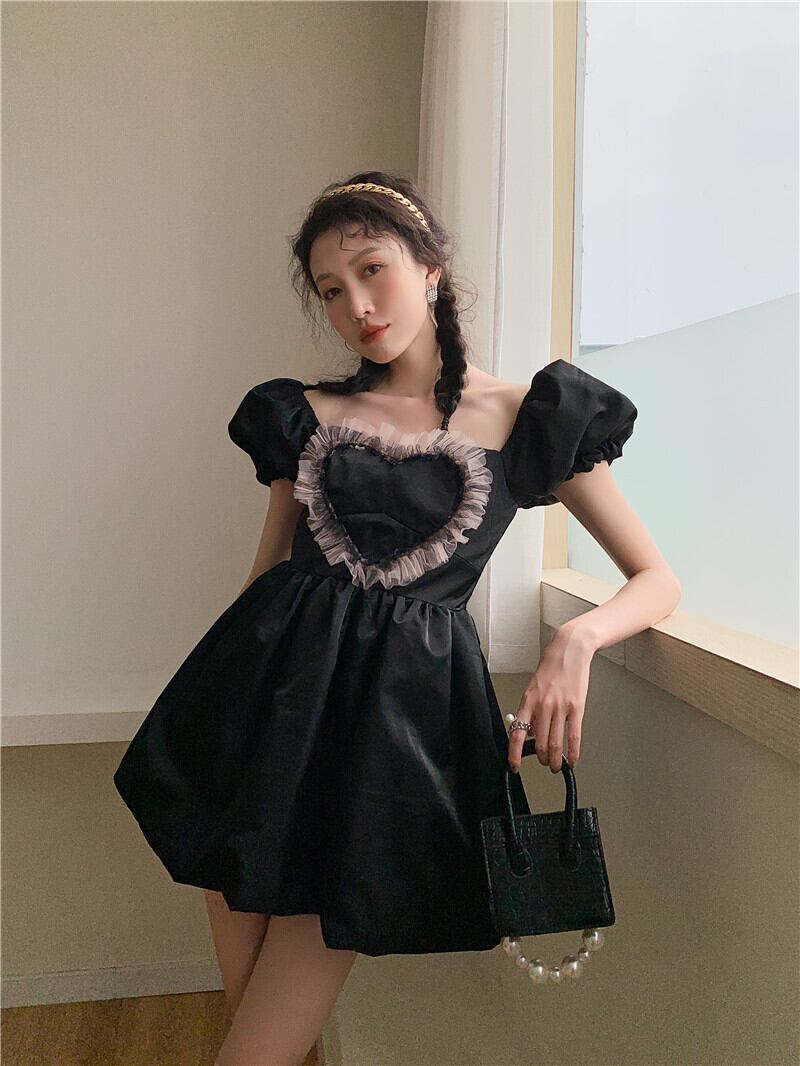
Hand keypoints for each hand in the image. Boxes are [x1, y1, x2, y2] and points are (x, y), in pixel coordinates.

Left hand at [507, 625, 593, 773]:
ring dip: (555, 760)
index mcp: (528, 701)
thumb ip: (531, 710)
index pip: (516, 733)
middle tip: (544, 764)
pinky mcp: (577, 708)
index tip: (514, 766)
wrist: (570, 651)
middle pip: (538, 743)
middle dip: (541, 758)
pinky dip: (573, 752)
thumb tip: (529, 731)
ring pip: (555, 743)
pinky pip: (574, 736)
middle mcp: (542, 706)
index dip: (514, 753)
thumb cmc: (552, 668)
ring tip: (556, 766)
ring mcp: (560, 708)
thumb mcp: (533, 688)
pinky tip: (572, 760)